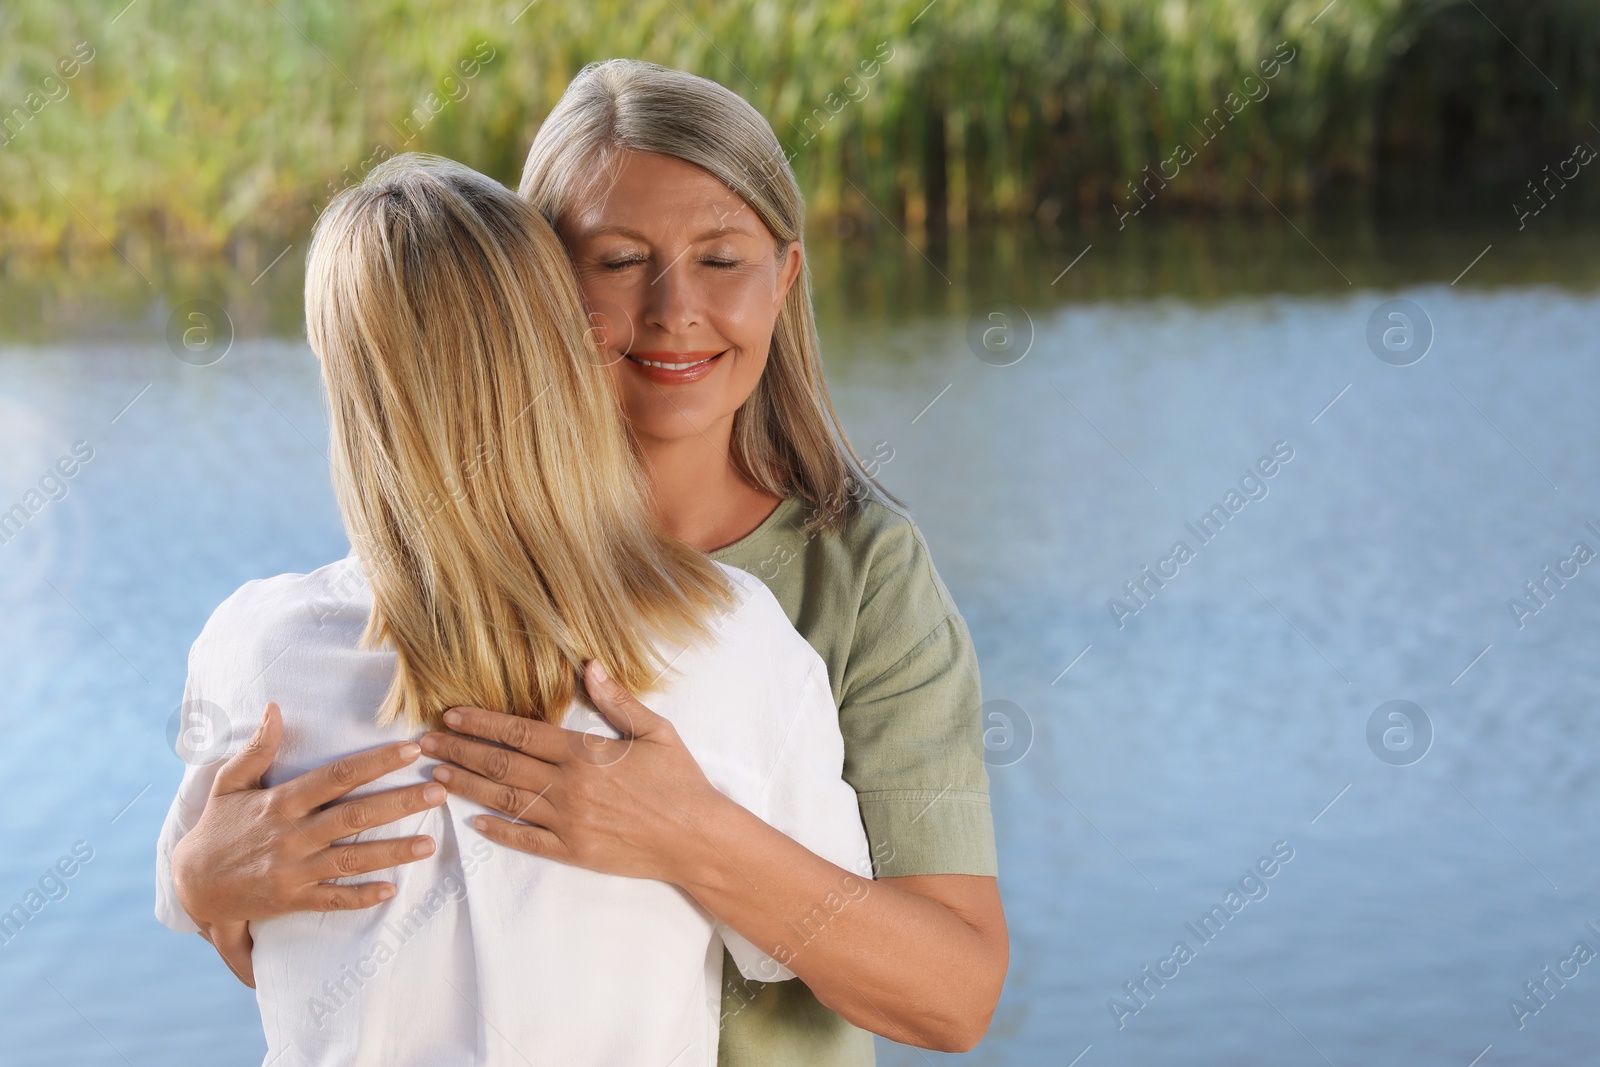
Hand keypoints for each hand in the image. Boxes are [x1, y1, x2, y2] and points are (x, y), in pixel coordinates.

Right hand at [171, 701, 447, 930]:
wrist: (192, 885)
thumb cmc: (219, 827)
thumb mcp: (230, 783)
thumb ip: (257, 747)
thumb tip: (274, 707)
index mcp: (281, 802)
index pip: (336, 777)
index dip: (375, 762)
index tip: (411, 749)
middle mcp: (291, 835)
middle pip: (353, 817)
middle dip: (399, 804)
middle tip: (439, 791)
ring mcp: (293, 870)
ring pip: (351, 859)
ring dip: (392, 852)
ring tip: (430, 843)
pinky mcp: (292, 899)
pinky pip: (331, 899)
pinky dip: (360, 897)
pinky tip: (391, 890)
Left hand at [421, 661, 730, 883]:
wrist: (697, 838)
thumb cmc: (681, 781)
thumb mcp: (656, 731)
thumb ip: (618, 701)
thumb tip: (589, 666)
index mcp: (584, 753)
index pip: (520, 732)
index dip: (481, 722)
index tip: (451, 714)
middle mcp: (568, 787)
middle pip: (501, 765)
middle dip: (459, 750)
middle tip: (424, 741)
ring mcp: (567, 822)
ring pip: (504, 801)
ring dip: (467, 785)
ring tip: (436, 774)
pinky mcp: (573, 852)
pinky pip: (526, 840)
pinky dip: (498, 831)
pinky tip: (474, 822)